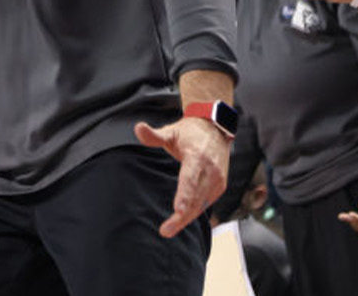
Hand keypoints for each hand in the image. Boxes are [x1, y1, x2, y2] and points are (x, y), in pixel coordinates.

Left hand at [133, 117, 229, 237]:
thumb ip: (154, 135)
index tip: (178, 210)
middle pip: (196, 197)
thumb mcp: (171, 132)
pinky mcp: (220, 185)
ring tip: (170, 229)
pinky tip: (182, 221)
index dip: (185, 196)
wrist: (215, 129)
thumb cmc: (190, 133)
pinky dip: (195, 212)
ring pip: (202, 204)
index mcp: (197, 156)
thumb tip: (138, 128)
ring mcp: (217, 179)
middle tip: (166, 230)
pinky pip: (207, 203)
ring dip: (187, 218)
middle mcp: (211, 169)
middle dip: (182, 216)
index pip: (190, 179)